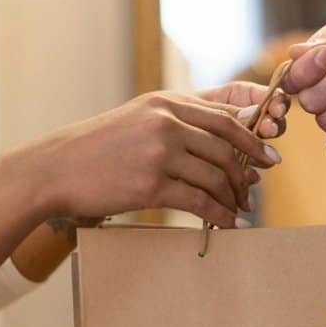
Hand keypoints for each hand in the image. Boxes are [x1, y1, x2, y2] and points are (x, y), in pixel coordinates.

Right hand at [38, 84, 288, 227]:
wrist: (55, 169)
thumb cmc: (99, 148)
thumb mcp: (139, 119)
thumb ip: (177, 122)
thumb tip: (223, 144)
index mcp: (167, 102)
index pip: (225, 115)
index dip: (254, 135)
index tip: (269, 152)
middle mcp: (166, 121)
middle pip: (227, 145)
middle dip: (248, 168)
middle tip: (257, 187)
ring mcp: (159, 152)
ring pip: (216, 175)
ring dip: (234, 196)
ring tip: (240, 209)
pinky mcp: (151, 184)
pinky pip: (199, 201)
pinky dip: (220, 215)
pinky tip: (228, 224)